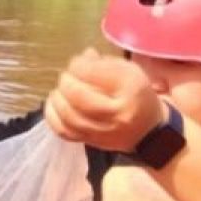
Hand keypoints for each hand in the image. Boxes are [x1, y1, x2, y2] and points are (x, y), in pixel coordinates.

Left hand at [45, 48, 165, 151]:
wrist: (147, 131)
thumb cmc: (135, 95)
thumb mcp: (128, 72)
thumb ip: (103, 62)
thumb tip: (82, 57)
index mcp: (130, 89)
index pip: (94, 72)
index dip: (79, 64)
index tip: (79, 62)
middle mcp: (116, 113)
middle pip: (78, 95)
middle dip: (66, 80)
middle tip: (68, 75)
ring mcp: (102, 132)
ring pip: (68, 114)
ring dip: (58, 97)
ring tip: (61, 89)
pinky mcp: (90, 142)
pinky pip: (63, 131)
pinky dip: (53, 115)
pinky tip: (56, 104)